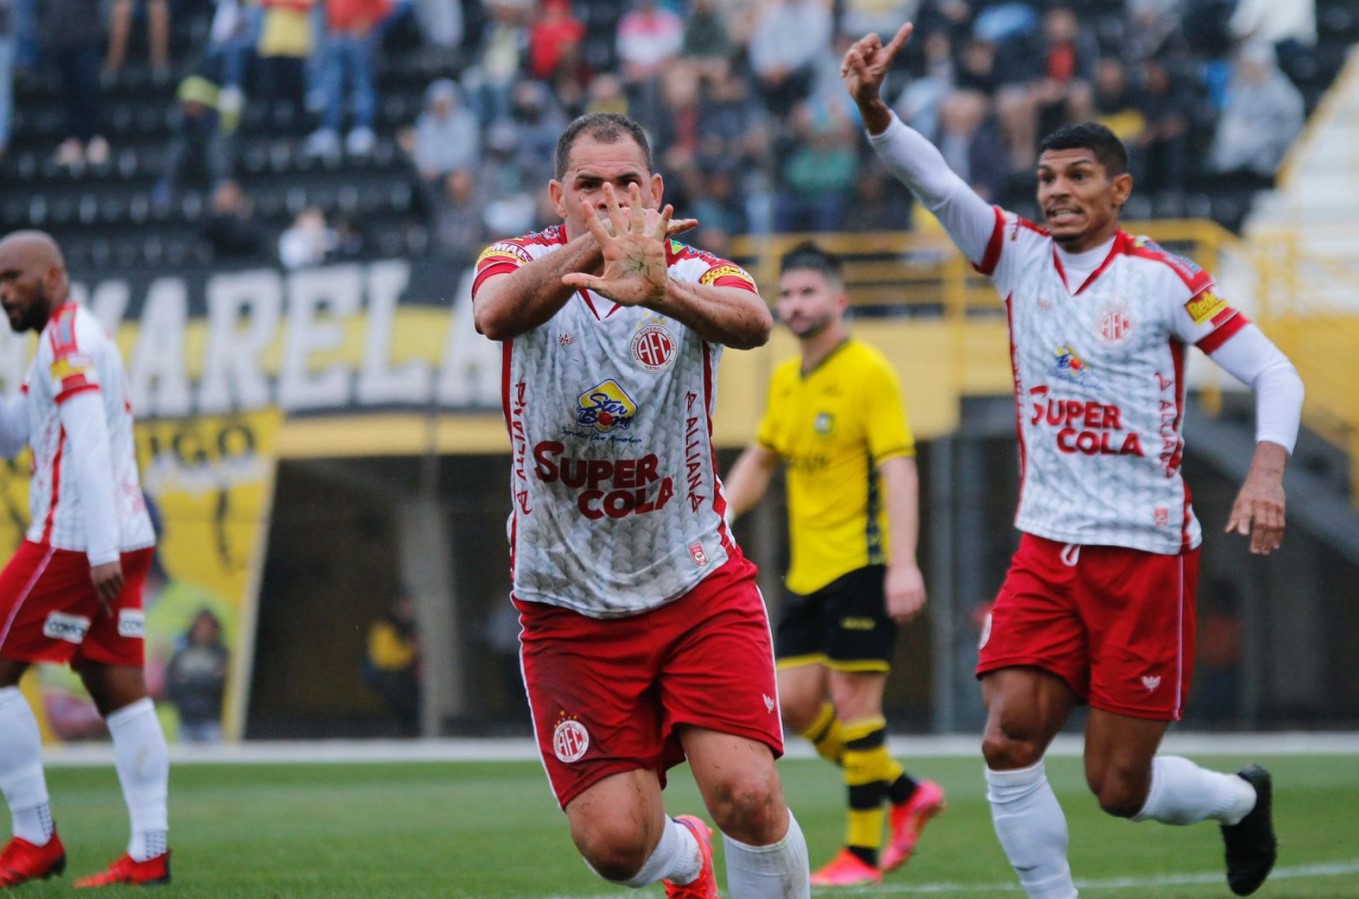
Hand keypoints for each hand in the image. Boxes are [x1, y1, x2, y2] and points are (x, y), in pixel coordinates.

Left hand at [90, 560, 124, 613]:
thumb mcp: (94, 579)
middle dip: (112, 596)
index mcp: (96, 585)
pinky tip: (116, 578)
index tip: (110, 617)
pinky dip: (120, 584)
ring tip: (112, 582)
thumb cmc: (97, 568)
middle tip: (111, 590)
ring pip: (117, 591)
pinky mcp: (117, 574)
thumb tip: (104, 600)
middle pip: (111, 596)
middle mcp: (103, 583)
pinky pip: (121, 584)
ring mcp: (111, 578)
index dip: (105, 609)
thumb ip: (99, 588)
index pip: (101, 600)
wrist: (102, 555)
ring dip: (116, 589)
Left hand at [562, 182, 675, 305]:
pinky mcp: (655, 244)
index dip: (591, 218)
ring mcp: (640, 240)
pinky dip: (665, 218)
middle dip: (611, 201)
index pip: (598, 230)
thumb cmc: (627, 293)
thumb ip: (586, 282)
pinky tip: (669, 207)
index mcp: (611, 249)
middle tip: (606, 184)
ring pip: (637, 216)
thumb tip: (563, 280)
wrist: (649, 295)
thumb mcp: (605, 289)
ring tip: (632, 184)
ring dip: (636, 201)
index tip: (584, 203)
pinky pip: (660, 228)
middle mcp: (624, 241)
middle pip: (616, 217)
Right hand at [841, 22, 912, 105]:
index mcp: (885, 59)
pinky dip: (845, 62)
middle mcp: (877, 54)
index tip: (909, 25)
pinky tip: (843, 74)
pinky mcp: (857, 57)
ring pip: (857, 45)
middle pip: (872, 38)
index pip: (895, 45)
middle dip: (862, 45)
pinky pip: (850, 52)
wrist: (861, 96)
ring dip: (850, 57)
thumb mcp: (864, 81)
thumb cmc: (867, 90)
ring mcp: (867, 55)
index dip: (902, 35)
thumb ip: (859, 66)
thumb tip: (853, 52)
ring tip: (847, 70)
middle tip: (853, 55)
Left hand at [884, 562, 925, 623]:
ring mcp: (911, 589)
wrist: (901, 563)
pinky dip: (920, 606)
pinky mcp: (919, 586)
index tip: (898, 622)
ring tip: (913, 616)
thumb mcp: (888, 588)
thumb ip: (890, 600)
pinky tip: (918, 608)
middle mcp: (902, 592)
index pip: (895, 610)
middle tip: (906, 622)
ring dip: (914, 613)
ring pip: (914, 606)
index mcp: (893, 593)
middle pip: (905, 610)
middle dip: (906, 618)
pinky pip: (921, 600)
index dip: (897, 617)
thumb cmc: (893, 577)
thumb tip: (891, 614)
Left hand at [1225, 441, 1287, 553]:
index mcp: (1247, 501)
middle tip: (1256, 552)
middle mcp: (1260, 504)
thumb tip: (1229, 531)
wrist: (1267, 475)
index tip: (1243, 534)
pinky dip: (1279, 535)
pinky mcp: (1281, 507)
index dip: (1244, 523)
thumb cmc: (1249, 491)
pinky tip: (1275, 544)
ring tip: (1266, 551)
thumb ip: (1235, 517)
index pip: (1245, 513)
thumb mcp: (1239, 501)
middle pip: (1261, 524)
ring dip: (1269, 540)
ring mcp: (1272, 506)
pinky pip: (1281, 524)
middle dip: (1259, 539)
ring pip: (1272, 526)